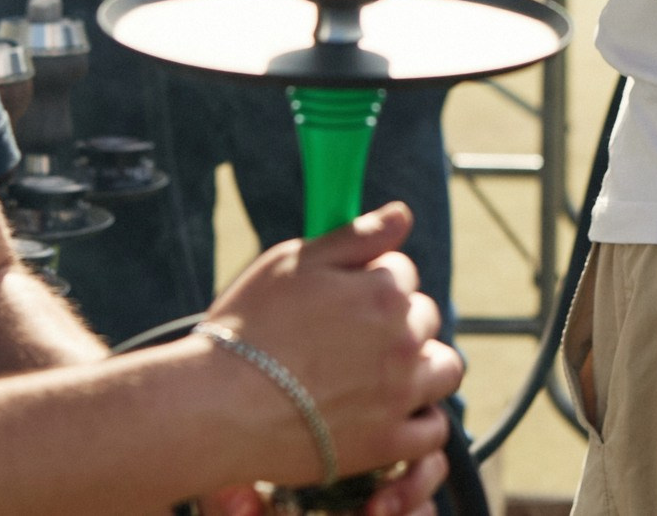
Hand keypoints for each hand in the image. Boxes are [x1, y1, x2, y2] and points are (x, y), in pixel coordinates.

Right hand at [199, 203, 461, 505]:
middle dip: (396, 321)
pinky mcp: (386, 443)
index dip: (370, 281)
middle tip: (349, 340)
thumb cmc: (245, 330)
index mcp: (384, 291)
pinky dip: (420, 421)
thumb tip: (403, 214)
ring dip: (424, 366)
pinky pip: (433, 431)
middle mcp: (403, 339)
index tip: (340, 301)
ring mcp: (399, 393)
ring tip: (382, 374)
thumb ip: (357, 236)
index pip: (402, 272)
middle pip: (424, 317)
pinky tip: (392, 415)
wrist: (212, 407)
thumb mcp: (293, 263)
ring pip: (444, 368)